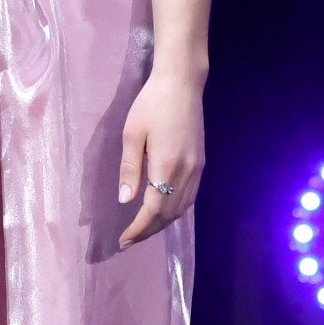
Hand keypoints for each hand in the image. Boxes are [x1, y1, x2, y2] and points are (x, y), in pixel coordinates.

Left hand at [117, 71, 204, 248]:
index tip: (122, 240)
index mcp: (167, 166)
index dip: (138, 229)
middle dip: (148, 231)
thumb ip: (130, 169)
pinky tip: (162, 211)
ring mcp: (197, 169)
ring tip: (142, 230)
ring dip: (162, 223)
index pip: (153, 210)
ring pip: (181, 208)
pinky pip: (189, 197)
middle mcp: (187, 173)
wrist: (182, 84)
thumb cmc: (151, 104)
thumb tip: (125, 200)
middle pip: (169, 214)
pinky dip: (174, 210)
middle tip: (128, 240)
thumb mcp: (132, 134)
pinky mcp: (201, 163)